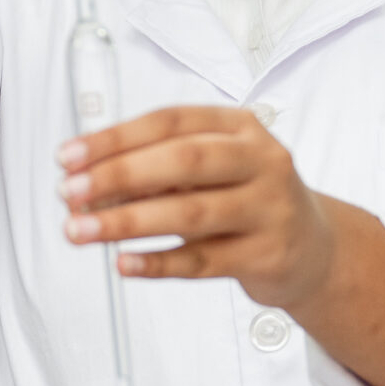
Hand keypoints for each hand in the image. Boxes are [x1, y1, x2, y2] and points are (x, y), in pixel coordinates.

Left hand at [58, 107, 384, 385]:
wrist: (315, 248)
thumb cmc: (247, 199)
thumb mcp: (212, 170)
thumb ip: (157, 170)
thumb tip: (87, 181)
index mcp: (240, 127)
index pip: (170, 122)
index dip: (115, 138)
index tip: (69, 157)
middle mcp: (261, 161)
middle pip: (184, 161)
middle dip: (119, 175)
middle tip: (71, 192)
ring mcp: (269, 209)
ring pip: (191, 213)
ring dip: (127, 222)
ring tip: (80, 230)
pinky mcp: (268, 255)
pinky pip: (204, 261)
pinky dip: (159, 263)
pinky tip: (124, 263)